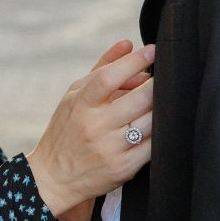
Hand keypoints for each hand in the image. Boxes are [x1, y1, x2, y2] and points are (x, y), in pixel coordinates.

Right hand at [26, 40, 153, 219]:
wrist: (54, 177)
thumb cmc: (66, 129)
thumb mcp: (74, 96)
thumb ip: (101, 68)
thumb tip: (128, 43)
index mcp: (80, 104)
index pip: (108, 77)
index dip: (133, 61)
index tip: (152, 50)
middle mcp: (94, 126)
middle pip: (138, 99)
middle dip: (157, 84)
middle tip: (165, 77)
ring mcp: (110, 149)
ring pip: (151, 122)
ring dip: (162, 107)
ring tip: (165, 99)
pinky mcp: (124, 168)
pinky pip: (153, 145)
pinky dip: (161, 131)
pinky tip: (161, 124)